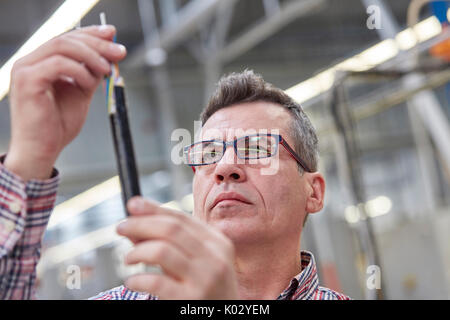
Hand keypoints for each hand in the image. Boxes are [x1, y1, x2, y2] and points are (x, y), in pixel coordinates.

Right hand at [4, 25, 126, 180]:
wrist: (43, 150)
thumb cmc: (58, 125)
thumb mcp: (81, 93)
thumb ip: (91, 73)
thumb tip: (110, 54)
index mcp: (41, 62)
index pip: (66, 38)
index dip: (91, 33)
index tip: (113, 34)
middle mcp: (29, 61)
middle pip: (66, 38)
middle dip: (97, 43)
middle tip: (120, 51)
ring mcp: (25, 69)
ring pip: (62, 46)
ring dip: (91, 55)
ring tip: (107, 69)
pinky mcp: (27, 81)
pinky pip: (57, 64)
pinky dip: (79, 70)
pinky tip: (88, 83)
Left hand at [117, 196, 239, 299]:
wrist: (225, 319)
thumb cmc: (209, 290)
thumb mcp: (199, 262)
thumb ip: (172, 243)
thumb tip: (135, 223)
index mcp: (218, 243)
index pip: (182, 218)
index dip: (154, 208)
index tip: (132, 204)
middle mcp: (215, 258)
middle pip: (171, 229)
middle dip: (140, 224)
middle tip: (120, 228)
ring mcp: (205, 279)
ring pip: (162, 250)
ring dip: (137, 252)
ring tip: (128, 259)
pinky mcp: (191, 300)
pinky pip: (156, 282)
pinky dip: (138, 279)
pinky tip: (132, 281)